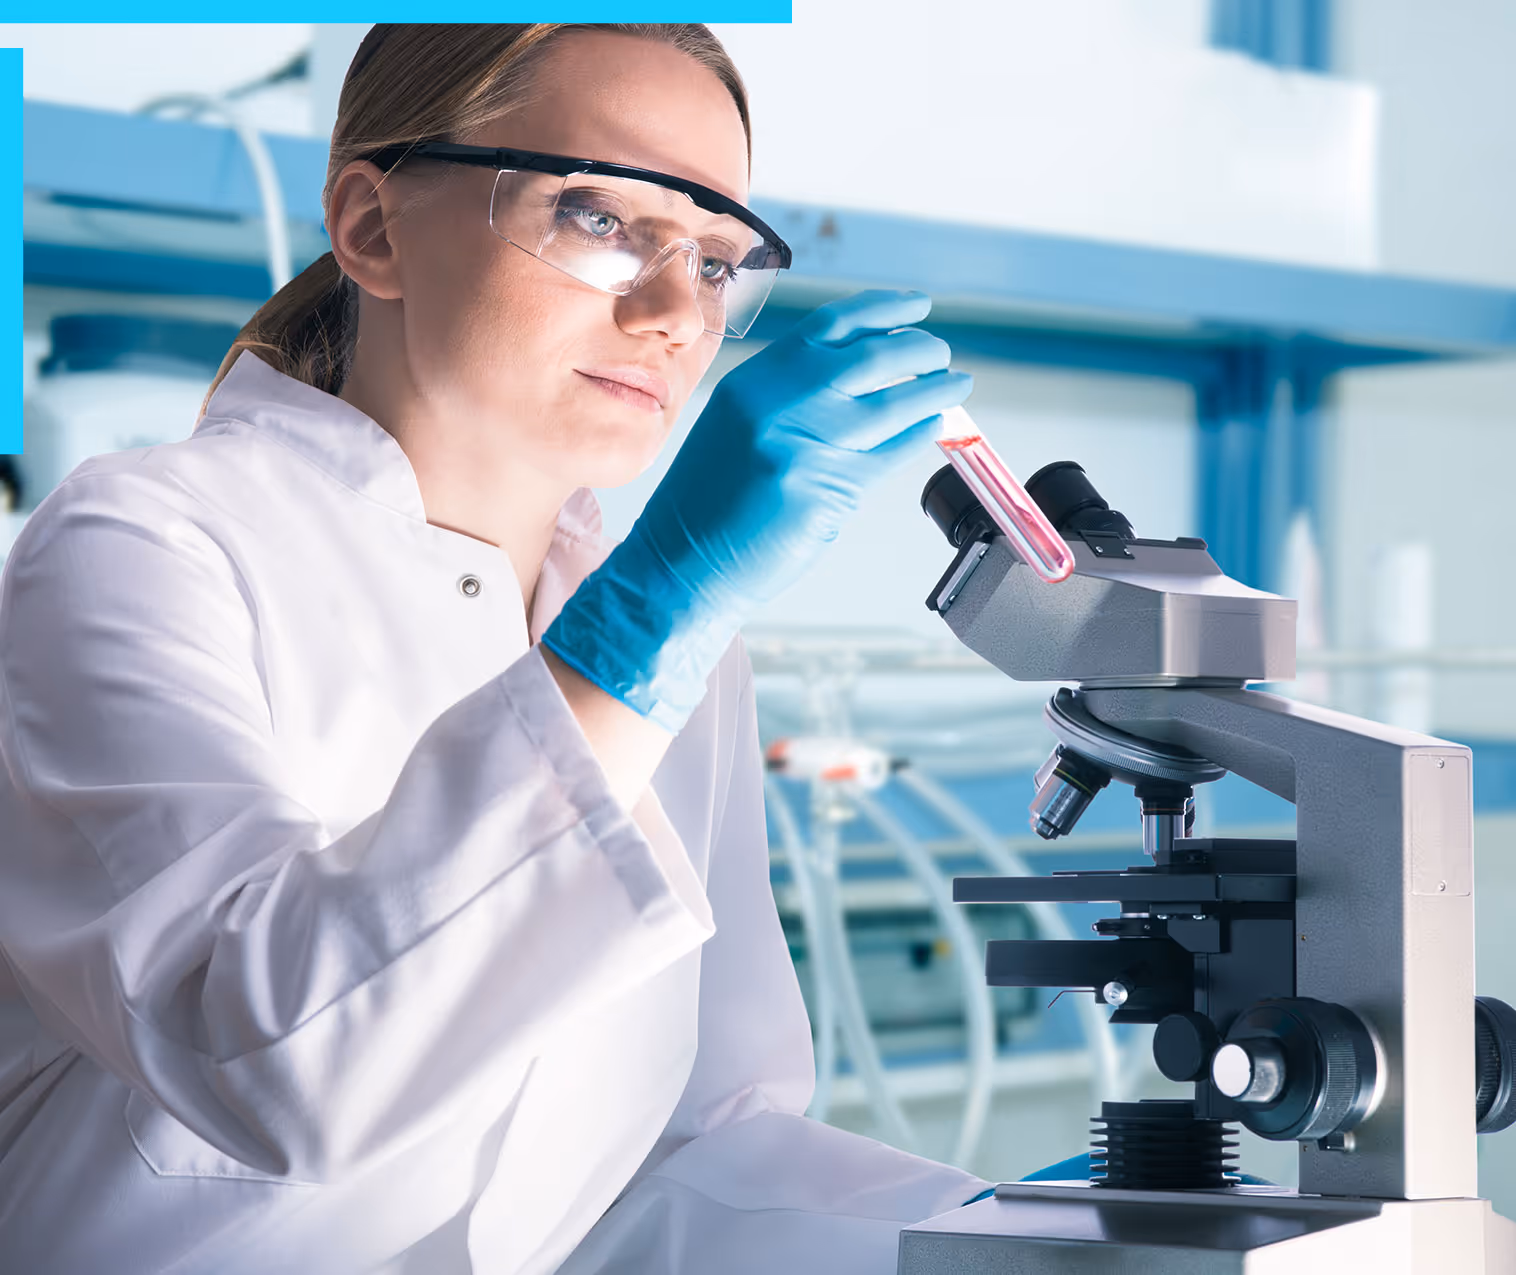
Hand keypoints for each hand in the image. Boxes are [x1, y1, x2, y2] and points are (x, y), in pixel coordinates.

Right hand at [543, 290, 972, 730]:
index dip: (884, 310)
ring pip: (894, 403)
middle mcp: (779, 402)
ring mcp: (804, 445)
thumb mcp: (739, 425)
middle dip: (920, 350)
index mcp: (756, 380)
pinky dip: (919, 435)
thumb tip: (865, 372)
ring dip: (934, 391)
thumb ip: (791, 394)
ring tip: (954, 386)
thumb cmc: (710, 502)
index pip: (832, 324)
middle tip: (941, 356)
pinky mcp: (825, 490)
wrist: (681, 564)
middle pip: (873, 356)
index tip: (918, 307)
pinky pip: (891, 453)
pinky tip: (931, 428)